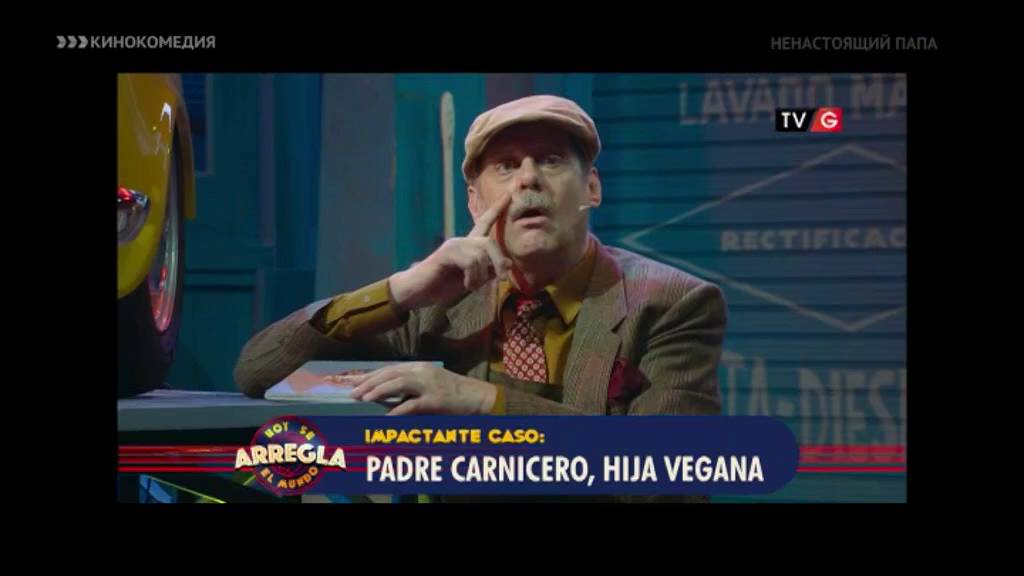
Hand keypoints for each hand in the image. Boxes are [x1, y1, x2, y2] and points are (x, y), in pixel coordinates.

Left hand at [349, 362, 496, 415]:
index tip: (355, 382)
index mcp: (421, 367)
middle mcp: (423, 372)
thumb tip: (387, 395)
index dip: (371, 375)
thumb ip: (411, 387)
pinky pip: (412, 405)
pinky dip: (397, 411)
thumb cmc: (455, 393)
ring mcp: (430, 385)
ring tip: (363, 398)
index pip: (390, 369)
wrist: (479, 397)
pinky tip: (386, 417)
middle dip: (369, 382)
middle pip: (390, 374)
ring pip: (398, 384)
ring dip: (378, 390)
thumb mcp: (431, 384)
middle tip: (353, 392)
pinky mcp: (436, 401)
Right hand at [388, 189, 512, 310]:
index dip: (496, 209)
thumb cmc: (443, 286)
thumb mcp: (472, 280)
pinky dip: (472, 278)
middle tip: (502, 279)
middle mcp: (461, 241)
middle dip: (498, 261)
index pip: (484, 222)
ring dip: (481, 276)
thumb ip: (488, 271)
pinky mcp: (446, 253)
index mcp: (468, 246)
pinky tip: (465, 284)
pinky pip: (471, 262)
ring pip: (481, 255)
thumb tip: (508, 263)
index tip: (509, 194)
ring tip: (472, 286)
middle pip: (489, 242)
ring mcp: (453, 245)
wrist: (418, 292)